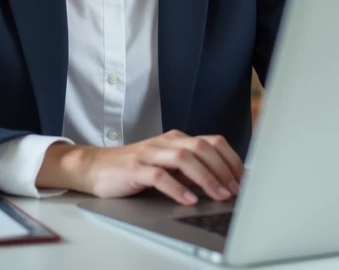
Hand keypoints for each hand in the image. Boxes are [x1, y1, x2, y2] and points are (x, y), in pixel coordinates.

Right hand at [37, 130, 243, 205]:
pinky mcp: (135, 168)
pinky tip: (188, 200)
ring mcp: (149, 153)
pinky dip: (177, 188)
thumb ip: (188, 169)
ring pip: (184, 158)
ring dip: (205, 177)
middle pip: (202, 147)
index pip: (211, 141)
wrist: (95, 168)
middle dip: (223, 169)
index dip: (231, 159)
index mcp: (176, 139)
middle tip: (235, 190)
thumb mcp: (165, 165)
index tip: (243, 179)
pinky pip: (160, 176)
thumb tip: (221, 183)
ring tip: (218, 195)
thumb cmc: (133, 169)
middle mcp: (165, 142)